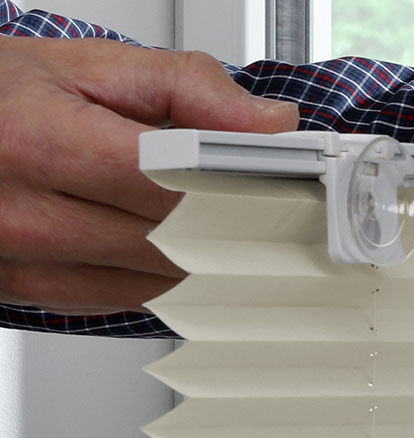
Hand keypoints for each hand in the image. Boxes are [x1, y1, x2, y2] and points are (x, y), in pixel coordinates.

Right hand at [0, 38, 296, 313]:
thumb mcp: (84, 64)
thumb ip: (185, 87)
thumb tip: (268, 124)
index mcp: (40, 144)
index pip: (177, 186)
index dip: (244, 186)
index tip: (287, 182)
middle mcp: (28, 215)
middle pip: (180, 241)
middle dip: (238, 223)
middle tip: (278, 202)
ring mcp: (29, 265)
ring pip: (165, 282)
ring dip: (211, 258)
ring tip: (236, 220)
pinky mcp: (39, 296)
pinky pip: (135, 300)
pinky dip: (169, 276)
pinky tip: (180, 246)